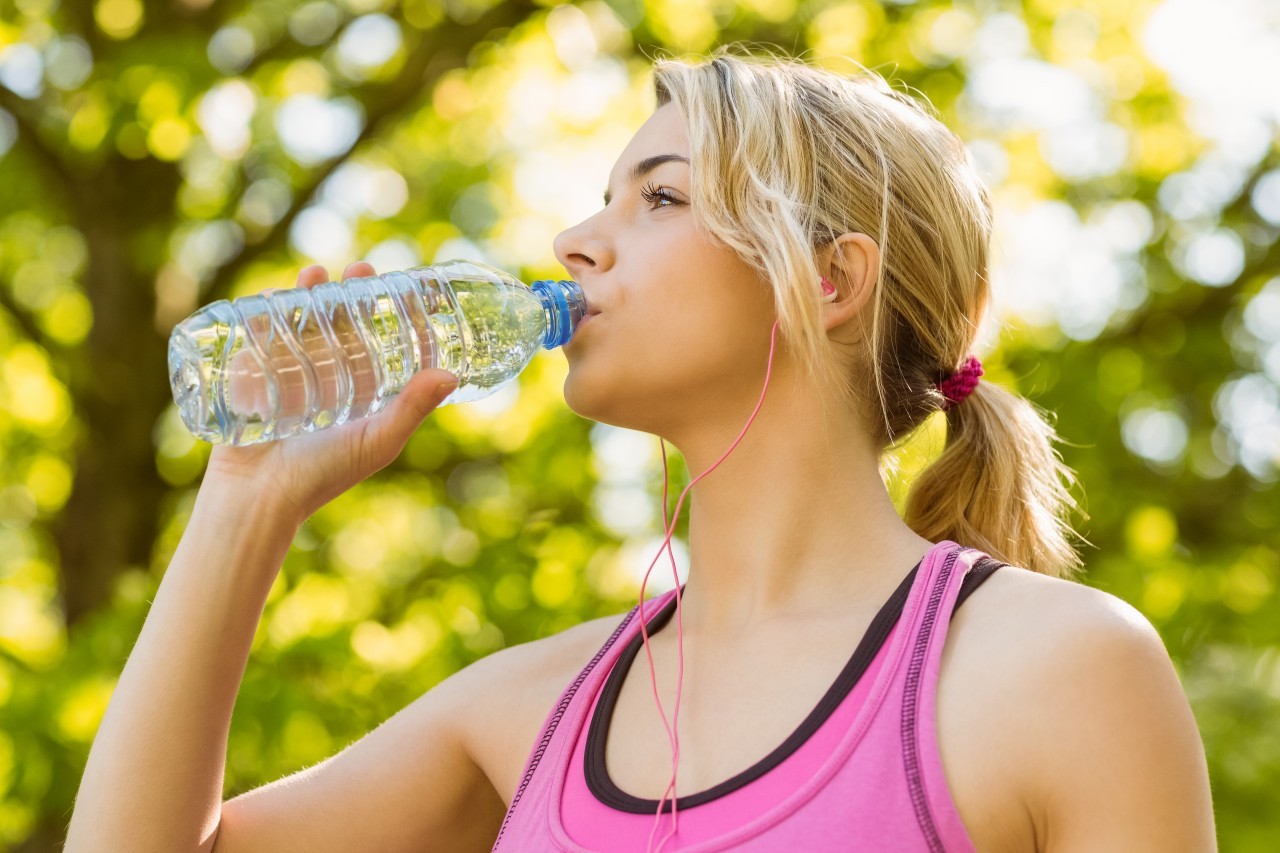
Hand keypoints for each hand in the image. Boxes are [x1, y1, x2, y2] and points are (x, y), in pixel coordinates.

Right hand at [204, 261, 458, 524]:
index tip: (410, 290)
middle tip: (363, 267)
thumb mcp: (378, 439)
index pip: (385, 345)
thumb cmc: (324, 474)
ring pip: (305, 323)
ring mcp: (291, 376)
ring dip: (312, 294)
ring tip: (319, 272)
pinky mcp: (254, 376)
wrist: (258, 496)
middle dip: (353, 293)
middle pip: (345, 324)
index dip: (398, 318)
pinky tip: (276, 292)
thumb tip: (451, 375)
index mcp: (364, 395)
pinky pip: (263, 335)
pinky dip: (269, 310)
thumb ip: (412, 408)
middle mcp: (331, 382)